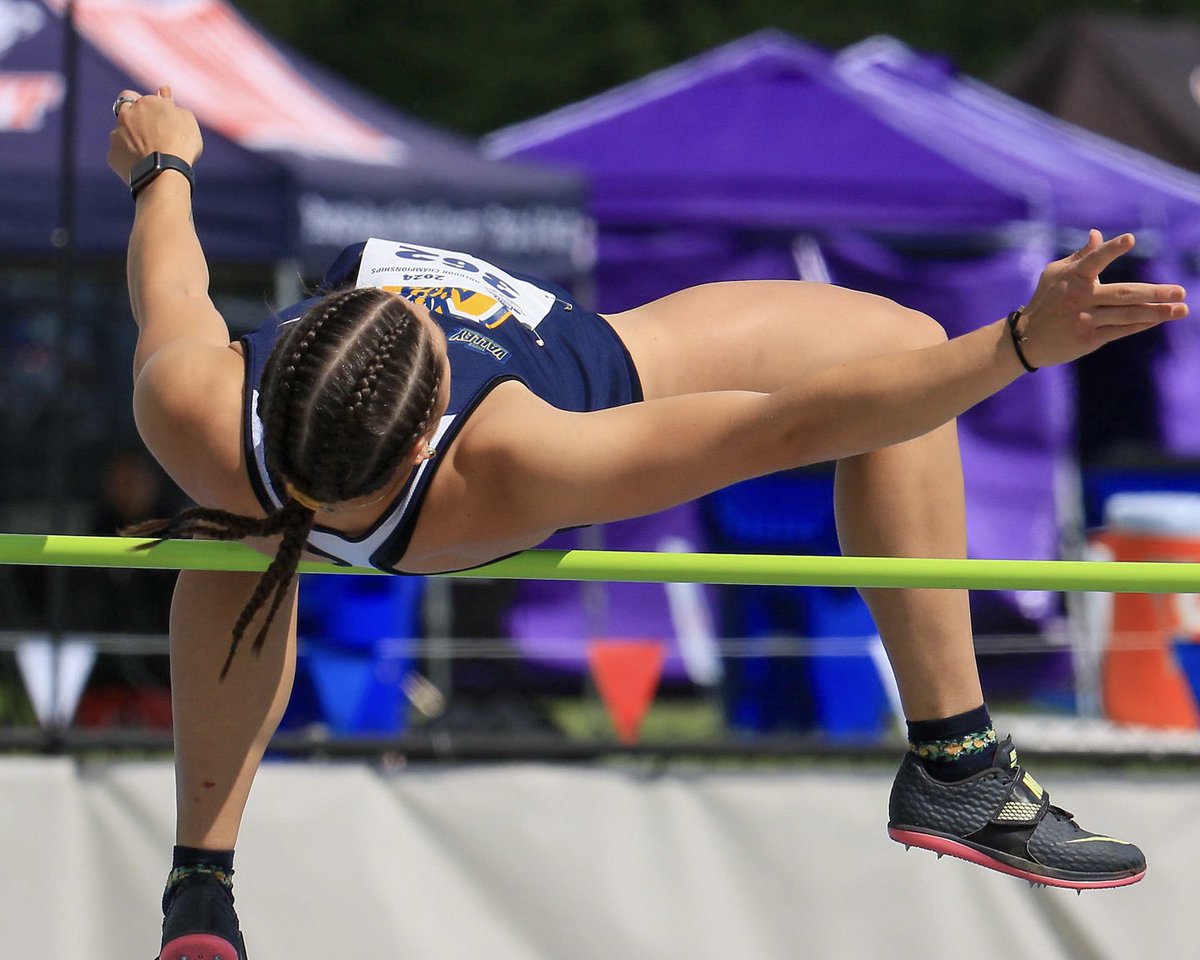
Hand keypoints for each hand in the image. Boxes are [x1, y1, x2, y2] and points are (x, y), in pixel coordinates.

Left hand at [107, 85, 202, 184]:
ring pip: (120, 133)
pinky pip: (119, 155)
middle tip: (148, 131)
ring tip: (148, 154)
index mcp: (145, 103)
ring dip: (130, 139)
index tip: (158, 118)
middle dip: (132, 116)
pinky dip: (128, 158)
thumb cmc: (181, 144)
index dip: (148, 107)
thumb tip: (163, 91)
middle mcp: (126, 115)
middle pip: (123, 109)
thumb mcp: (186, 119)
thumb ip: (171, 104)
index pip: (138, 97)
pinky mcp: (112, 155)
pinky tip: (142, 166)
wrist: (166, 173)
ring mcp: (116, 135)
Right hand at [1016, 230, 1187, 367]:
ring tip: (1181, 309)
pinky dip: (1141, 325)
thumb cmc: (1045, 301)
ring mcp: (1084, 320)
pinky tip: (1159, 319)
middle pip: (1123, 294)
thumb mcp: (1055, 274)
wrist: (1025, 339)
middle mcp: (1079, 298)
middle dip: (1153, 293)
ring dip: (1156, 313)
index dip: (1112, 249)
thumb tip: (1097, 233)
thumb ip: (1081, 256)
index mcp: (1072, 277)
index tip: (1131, 239)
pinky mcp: (1088, 339)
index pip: (1095, 260)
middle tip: (1181, 291)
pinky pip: (1120, 330)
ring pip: (1126, 315)